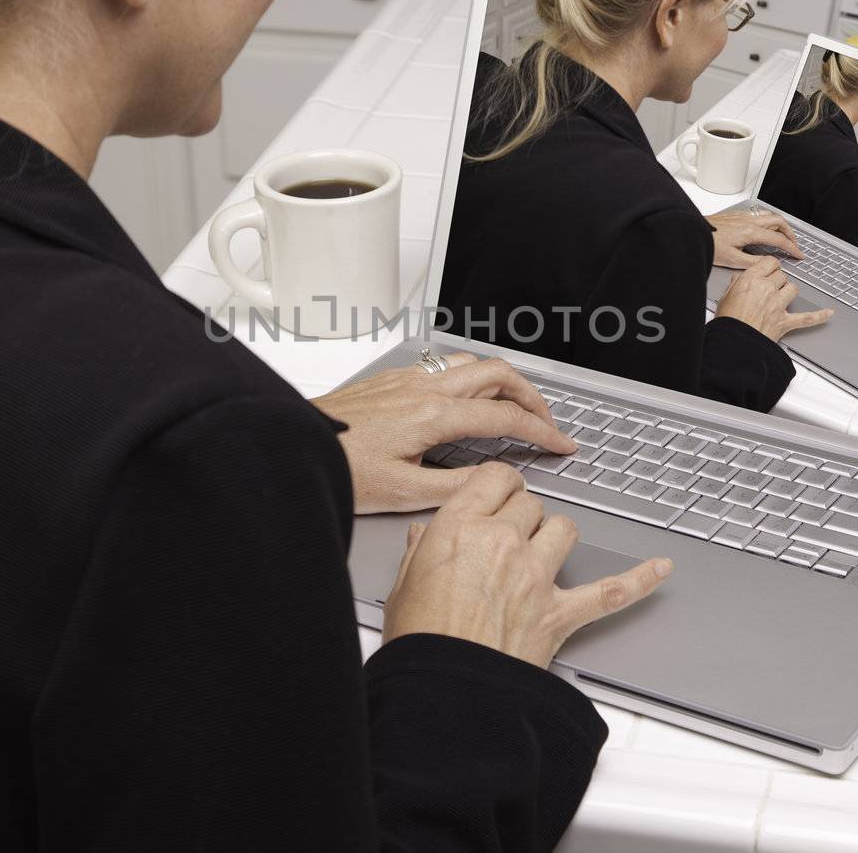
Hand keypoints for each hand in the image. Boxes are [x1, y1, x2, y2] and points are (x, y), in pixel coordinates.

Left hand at [312, 354, 575, 514]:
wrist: (295, 446)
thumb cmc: (339, 469)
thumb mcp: (403, 492)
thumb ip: (457, 487)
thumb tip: (495, 481)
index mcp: (433, 415)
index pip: (506, 416)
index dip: (542, 430)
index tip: (562, 443)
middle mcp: (425, 388)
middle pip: (499, 373)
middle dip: (532, 395)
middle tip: (546, 422)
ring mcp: (409, 379)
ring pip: (473, 364)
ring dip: (503, 381)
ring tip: (514, 407)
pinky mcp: (393, 380)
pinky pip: (447, 367)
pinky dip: (473, 379)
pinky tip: (468, 401)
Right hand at [382, 463, 671, 667]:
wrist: (444, 691)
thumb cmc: (420, 643)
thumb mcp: (402, 587)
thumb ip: (419, 553)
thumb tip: (425, 538)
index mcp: (460, 527)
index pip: (496, 479)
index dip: (498, 486)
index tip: (497, 494)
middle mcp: (503, 543)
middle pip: (530, 504)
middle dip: (521, 516)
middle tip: (508, 535)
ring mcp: (536, 577)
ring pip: (564, 529)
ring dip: (556, 536)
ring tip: (543, 550)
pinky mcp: (559, 614)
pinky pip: (610, 591)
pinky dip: (639, 580)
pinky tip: (658, 569)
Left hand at [707, 209, 801, 269]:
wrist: (691, 233)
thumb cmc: (707, 245)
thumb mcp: (732, 260)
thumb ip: (754, 262)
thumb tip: (769, 263)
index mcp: (750, 232)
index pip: (779, 239)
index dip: (792, 248)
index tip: (799, 254)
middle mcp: (748, 221)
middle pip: (779, 221)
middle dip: (790, 232)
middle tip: (794, 243)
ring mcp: (742, 216)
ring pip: (769, 215)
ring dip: (780, 224)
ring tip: (783, 235)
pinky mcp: (735, 216)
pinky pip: (758, 214)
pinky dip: (768, 221)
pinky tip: (764, 228)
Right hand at [714, 256, 833, 341]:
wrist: (734, 343)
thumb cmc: (728, 322)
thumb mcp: (724, 297)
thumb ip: (735, 284)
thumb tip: (739, 279)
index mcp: (751, 280)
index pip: (770, 263)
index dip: (769, 266)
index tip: (768, 269)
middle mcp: (767, 289)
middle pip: (782, 275)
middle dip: (776, 280)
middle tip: (768, 287)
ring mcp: (778, 305)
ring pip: (793, 288)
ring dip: (788, 291)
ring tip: (782, 296)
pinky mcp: (785, 322)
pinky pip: (807, 317)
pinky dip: (819, 316)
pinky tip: (828, 313)